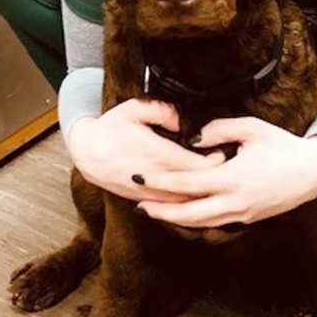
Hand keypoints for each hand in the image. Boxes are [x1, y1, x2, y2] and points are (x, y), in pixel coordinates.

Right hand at [67, 99, 224, 202]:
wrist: (87, 153)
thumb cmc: (112, 127)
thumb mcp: (134, 108)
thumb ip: (162, 110)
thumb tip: (182, 121)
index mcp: (156, 153)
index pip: (194, 164)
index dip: (214, 161)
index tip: (225, 151)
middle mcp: (155, 177)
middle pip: (194, 185)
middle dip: (213, 178)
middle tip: (228, 166)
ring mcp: (149, 192)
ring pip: (184, 201)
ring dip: (202, 193)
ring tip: (217, 181)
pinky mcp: (145, 200)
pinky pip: (171, 207)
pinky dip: (187, 203)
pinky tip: (199, 196)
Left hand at [135, 117, 316, 227]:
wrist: (313, 171)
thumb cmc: (283, 145)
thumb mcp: (252, 128)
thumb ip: (219, 130)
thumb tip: (193, 138)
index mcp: (232, 178)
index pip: (187, 185)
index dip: (159, 182)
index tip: (139, 177)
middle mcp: (234, 202)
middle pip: (188, 214)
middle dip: (160, 210)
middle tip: (137, 203)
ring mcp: (241, 214)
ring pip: (200, 223)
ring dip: (175, 219)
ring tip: (153, 211)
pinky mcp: (247, 219)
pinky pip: (214, 223)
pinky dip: (195, 220)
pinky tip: (183, 213)